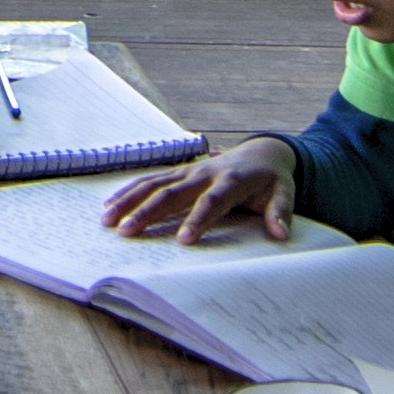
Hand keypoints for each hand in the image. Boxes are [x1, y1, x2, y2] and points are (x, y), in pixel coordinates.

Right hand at [103, 137, 299, 241]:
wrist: (262, 152)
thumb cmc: (272, 179)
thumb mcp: (285, 193)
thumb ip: (280, 212)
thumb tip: (280, 234)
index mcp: (230, 181)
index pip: (211, 202)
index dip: (197, 220)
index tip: (182, 240)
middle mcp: (204, 173)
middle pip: (171, 193)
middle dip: (147, 213)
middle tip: (126, 232)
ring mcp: (188, 171)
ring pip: (153, 184)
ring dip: (129, 201)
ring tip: (108, 221)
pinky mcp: (178, 172)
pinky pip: (149, 181)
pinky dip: (128, 192)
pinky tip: (109, 205)